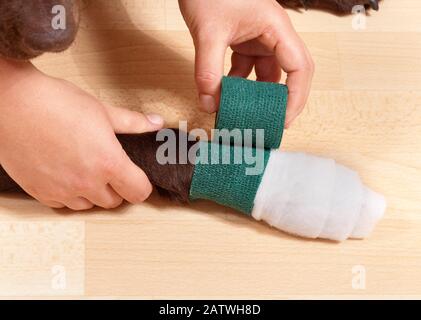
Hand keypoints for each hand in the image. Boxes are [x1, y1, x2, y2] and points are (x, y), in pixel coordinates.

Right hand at [0, 59, 163, 209]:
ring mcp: (62, 190)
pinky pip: (63, 205)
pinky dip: (68, 195)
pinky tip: (65, 174)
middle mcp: (87, 182)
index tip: (138, 178)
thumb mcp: (101, 110)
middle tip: (110, 169)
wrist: (12, 103)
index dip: (142, 185)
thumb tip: (156, 123)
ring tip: (86, 170)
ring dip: (93, 193)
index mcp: (108, 163)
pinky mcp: (40, 192)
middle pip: (114, 202)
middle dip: (117, 188)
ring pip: (89, 205)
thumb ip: (132, 122)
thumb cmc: (56, 103)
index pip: (138, 192)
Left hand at [179, 0, 313, 127]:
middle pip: (290, 73)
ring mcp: (259, 38)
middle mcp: (273, 35)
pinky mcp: (244, 41)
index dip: (296, 97)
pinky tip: (225, 95)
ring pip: (266, 74)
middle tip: (271, 123)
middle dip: (282, 100)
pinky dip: (238, 83)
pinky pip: (247, 69)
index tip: (284, 120)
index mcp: (276, 28)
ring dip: (256, 94)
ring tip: (245, 114)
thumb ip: (207, 71)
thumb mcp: (208, 32)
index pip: (300, 68)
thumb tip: (209, 104)